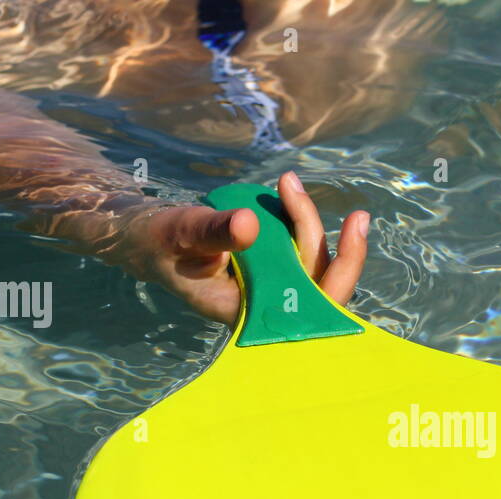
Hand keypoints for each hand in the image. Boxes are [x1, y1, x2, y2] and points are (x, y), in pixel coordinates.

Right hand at [111, 171, 368, 323]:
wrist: (143, 237)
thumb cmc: (158, 241)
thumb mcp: (181, 231)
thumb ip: (213, 231)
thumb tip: (249, 224)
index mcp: (248, 313)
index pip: (311, 309)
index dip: (341, 276)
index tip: (353, 233)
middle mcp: (265, 307)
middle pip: (322, 286)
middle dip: (340, 249)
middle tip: (357, 214)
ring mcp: (268, 289)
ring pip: (312, 265)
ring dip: (311, 226)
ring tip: (289, 184)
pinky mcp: (267, 270)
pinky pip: (298, 253)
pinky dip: (299, 224)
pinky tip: (289, 195)